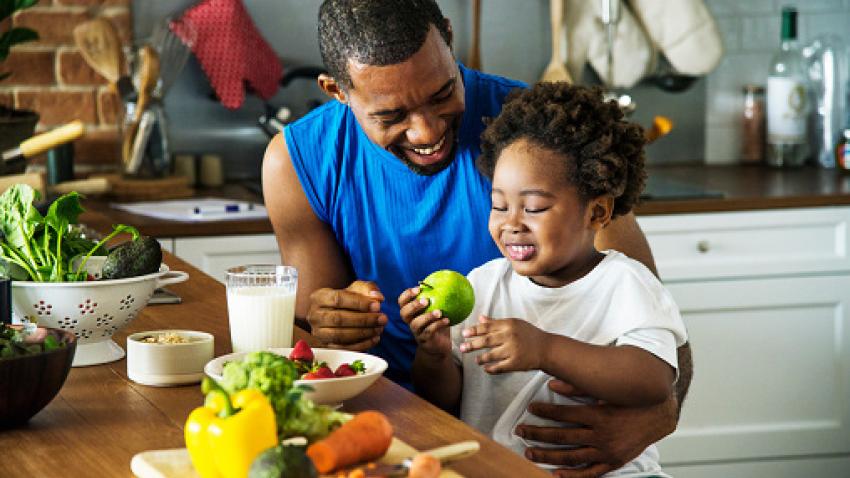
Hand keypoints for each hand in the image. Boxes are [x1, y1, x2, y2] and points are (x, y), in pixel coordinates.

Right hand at [307, 280, 387, 350]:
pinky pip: (344, 348)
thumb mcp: (356, 288)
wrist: (337, 313)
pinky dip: (361, 345)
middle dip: (363, 320)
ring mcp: (318, 332)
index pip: (338, 299)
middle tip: (382, 319)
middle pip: (338, 319)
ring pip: (340, 336)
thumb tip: (377, 297)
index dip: (359, 303)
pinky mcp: (326, 346)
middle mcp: (314, 315)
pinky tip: (375, 338)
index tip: (377, 306)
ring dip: (363, 333)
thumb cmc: (348, 299)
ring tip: (379, 329)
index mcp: (319, 297)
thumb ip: (368, 289)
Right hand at [398, 286, 451, 356]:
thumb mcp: (437, 309)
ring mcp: (416, 332)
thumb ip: (438, 298)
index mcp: (411, 312)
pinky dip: (438, 325)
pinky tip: (447, 320)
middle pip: (404, 313)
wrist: (439, 345)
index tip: (418, 288)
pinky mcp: (424, 340)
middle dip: (413, 305)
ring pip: (416, 324)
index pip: (402, 302)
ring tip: (439, 312)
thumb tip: (448, 278)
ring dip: (427, 317)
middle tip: (426, 300)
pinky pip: (429, 332)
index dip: (407, 295)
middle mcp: (410, 322)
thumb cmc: (437, 323)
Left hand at [459, 316, 547, 372]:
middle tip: (462, 348)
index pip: (487, 327)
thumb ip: (496, 322)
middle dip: (472, 344)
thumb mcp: (515, 324)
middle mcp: (510, 336)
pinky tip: (486, 369)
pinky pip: (499, 367)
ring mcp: (513, 350)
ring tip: (476, 360)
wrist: (547, 349)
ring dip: (481, 358)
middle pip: (486, 340)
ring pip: (490, 355)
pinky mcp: (516, 363)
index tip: (464, 333)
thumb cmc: (529, 335)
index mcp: (509, 325)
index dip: (474, 330)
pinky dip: (491, 369)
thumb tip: (480, 318)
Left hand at [515, 380, 677, 477]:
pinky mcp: (613, 462)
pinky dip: (572, 475)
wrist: (659, 415)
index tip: (530, 408)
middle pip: (563, 437)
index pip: (564, 414)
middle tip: (521, 431)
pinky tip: (555, 474)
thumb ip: (579, 386)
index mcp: (599, 415)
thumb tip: (553, 382)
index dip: (545, 411)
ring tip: (529, 452)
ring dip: (547, 455)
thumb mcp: (606, 390)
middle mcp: (602, 435)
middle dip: (538, 434)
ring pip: (571, 457)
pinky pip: (590, 472)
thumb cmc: (631, 400)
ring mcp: (607, 451)